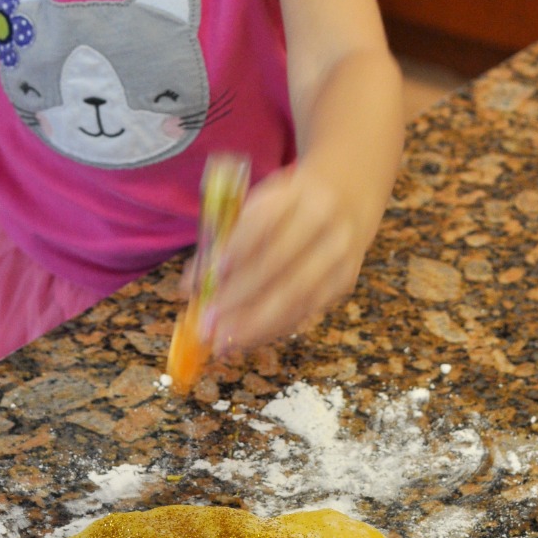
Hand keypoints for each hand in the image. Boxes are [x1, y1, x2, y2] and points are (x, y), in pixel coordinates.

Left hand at [204, 162, 367, 353]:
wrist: (348, 199)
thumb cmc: (289, 206)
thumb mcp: (260, 204)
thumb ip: (227, 238)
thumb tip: (189, 285)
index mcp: (295, 194)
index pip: (263, 220)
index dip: (237, 248)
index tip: (209, 275)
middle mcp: (323, 223)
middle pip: (279, 263)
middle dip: (238, 297)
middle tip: (207, 321)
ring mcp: (338, 254)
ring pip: (296, 295)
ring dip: (255, 323)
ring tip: (222, 342)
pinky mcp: (344, 281)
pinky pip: (307, 311)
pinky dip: (274, 329)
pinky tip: (247, 339)